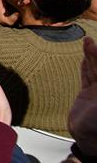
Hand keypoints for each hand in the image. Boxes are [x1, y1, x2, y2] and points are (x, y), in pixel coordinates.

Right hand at [69, 37, 96, 155]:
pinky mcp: (87, 95)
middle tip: (90, 40)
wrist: (87, 139)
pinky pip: (86, 77)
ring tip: (87, 42)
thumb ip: (95, 84)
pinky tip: (84, 58)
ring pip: (94, 69)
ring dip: (91, 56)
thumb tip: (94, 70)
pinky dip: (85, 66)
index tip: (96, 46)